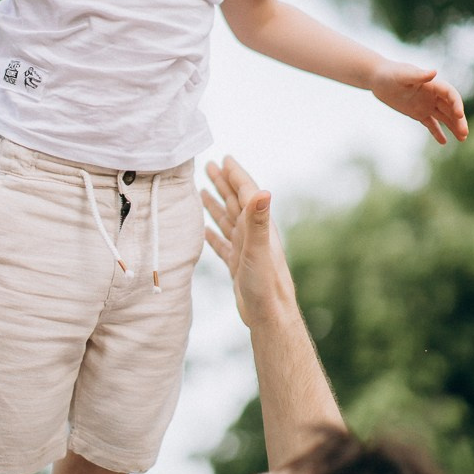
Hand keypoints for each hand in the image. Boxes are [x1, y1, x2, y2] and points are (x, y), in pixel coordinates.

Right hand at [202, 156, 295, 329]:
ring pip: (228, 220)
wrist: (269, 314)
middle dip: (223, 183)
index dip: (235, 175)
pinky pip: (222, 243)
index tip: (225, 158)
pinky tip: (205, 229)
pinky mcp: (238, 264)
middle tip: (209, 166)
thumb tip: (263, 191)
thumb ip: (259, 220)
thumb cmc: (266, 283)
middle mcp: (253, 234)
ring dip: (216, 204)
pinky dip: (213, 233)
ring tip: (203, 190)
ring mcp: (245, 249)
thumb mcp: (258, 249)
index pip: (246, 192)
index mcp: (258, 225)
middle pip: (235, 202)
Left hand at [370, 60, 467, 144]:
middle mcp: (433, 95)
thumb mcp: (403, 75)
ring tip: (462, 139)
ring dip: (453, 127)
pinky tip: (444, 142)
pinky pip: (430, 124)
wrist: (378, 79)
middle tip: (464, 133)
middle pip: (450, 108)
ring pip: (444, 117)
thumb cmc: (390, 73)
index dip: (457, 104)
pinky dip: (437, 132)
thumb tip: (434, 72)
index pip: (450, 94)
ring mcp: (426, 105)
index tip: (459, 115)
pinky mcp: (418, 113)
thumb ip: (418, 75)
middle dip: (459, 120)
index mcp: (432, 85)